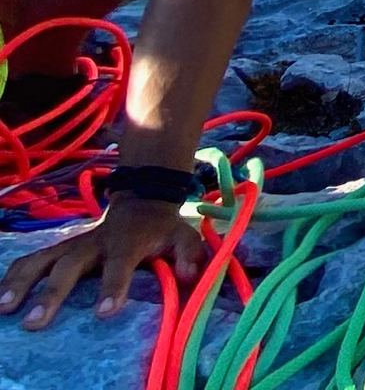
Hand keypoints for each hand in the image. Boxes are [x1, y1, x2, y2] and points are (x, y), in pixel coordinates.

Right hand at [0, 197, 205, 329]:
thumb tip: (188, 275)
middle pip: (70, 265)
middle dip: (52, 293)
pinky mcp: (59, 247)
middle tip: (35, 322)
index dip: (113, 287)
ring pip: (42, 260)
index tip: (104, 314)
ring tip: (4, 308)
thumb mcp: (183, 236)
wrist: (142, 200)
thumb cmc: (161, 228)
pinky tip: (0, 297)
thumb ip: (188, 254)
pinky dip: (13, 276)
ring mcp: (73, 243)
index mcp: (127, 241)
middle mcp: (94, 241)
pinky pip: (31, 260)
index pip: (120, 264)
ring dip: (21, 283)